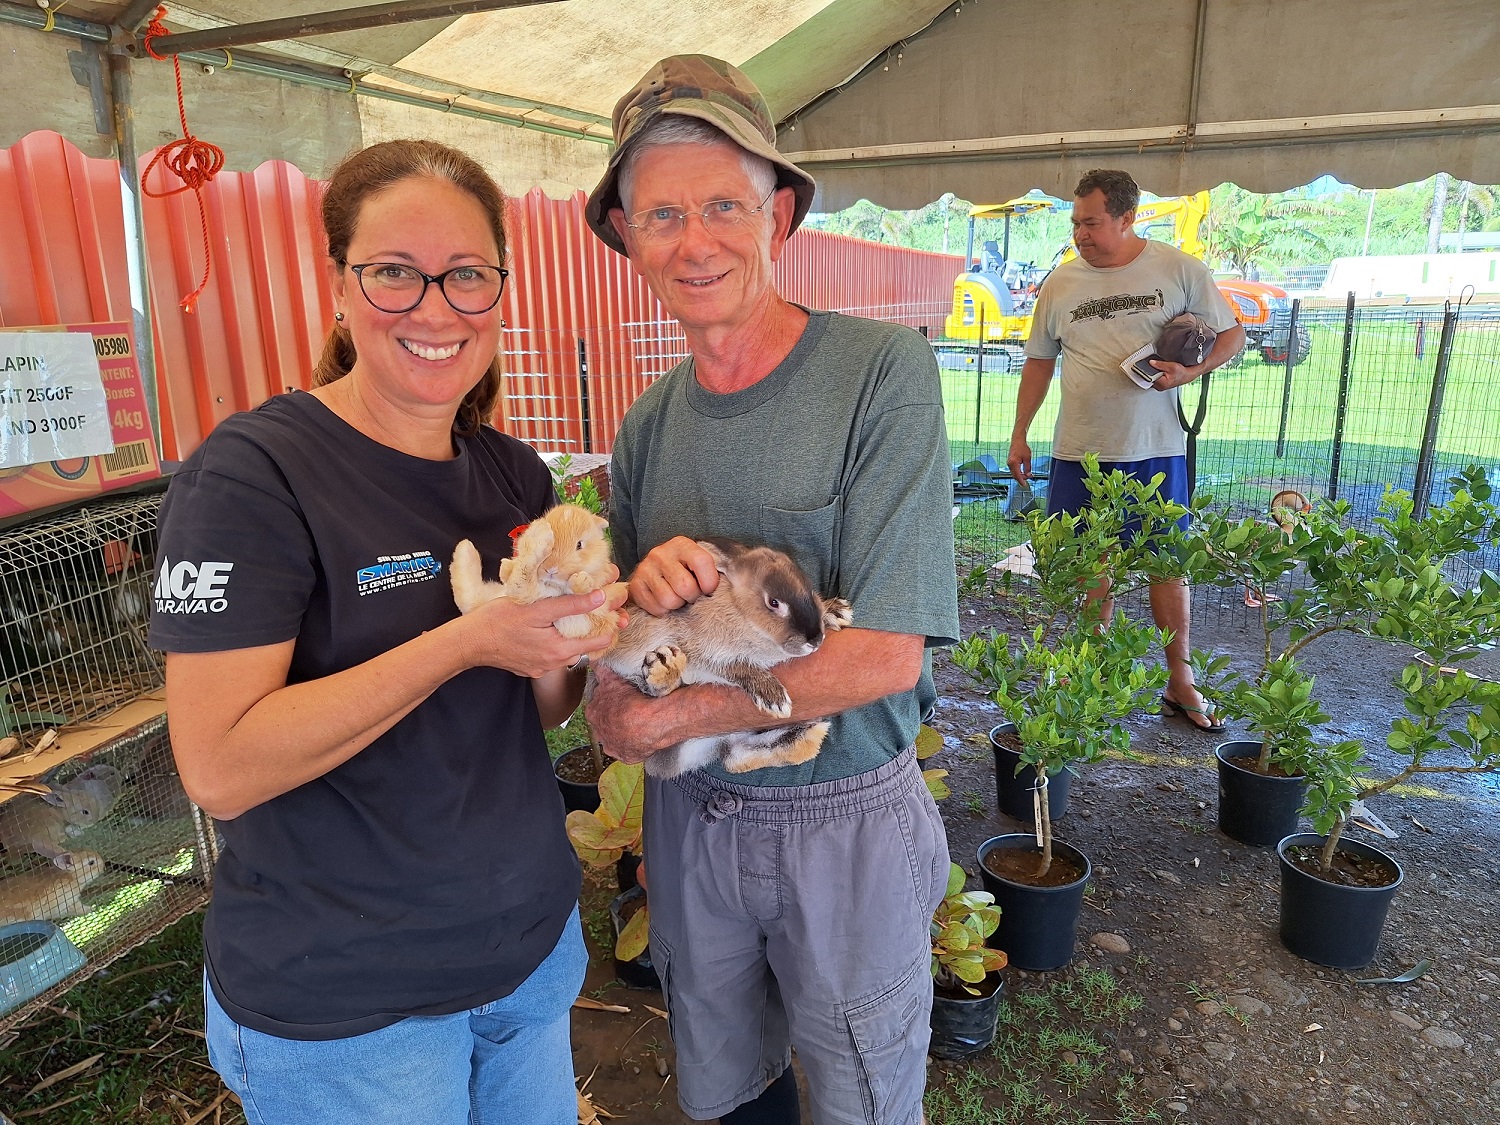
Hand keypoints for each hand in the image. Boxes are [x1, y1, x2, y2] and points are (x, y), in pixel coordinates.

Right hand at [460, 587, 626, 678]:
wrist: (468, 642)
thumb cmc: (499, 621)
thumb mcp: (537, 608)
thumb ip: (570, 605)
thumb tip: (600, 597)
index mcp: (559, 651)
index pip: (599, 642)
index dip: (611, 625)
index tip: (618, 610)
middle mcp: (553, 665)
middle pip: (584, 647)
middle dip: (596, 628)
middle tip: (606, 610)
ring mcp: (540, 668)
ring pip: (567, 650)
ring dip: (576, 634)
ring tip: (583, 615)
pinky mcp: (529, 667)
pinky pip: (551, 654)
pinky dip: (558, 641)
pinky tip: (555, 627)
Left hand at [585, 664, 671, 763]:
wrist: (649, 723)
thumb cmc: (632, 701)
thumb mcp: (613, 680)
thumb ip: (601, 671)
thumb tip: (592, 660)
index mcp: (593, 713)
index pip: (596, 707)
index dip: (608, 702)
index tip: (618, 700)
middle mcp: (599, 732)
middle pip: (603, 723)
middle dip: (613, 718)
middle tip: (629, 710)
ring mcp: (611, 745)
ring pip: (615, 738)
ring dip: (623, 732)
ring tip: (637, 724)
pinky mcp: (625, 756)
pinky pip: (628, 750)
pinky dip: (634, 744)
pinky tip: (642, 737)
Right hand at [628, 536, 718, 615]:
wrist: (655, 570)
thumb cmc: (685, 569)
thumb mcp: (699, 562)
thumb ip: (714, 569)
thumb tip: (736, 585)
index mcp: (682, 544)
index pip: (701, 562)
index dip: (709, 582)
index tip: (709, 589)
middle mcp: (661, 553)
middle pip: (685, 586)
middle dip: (692, 596)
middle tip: (690, 594)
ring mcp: (646, 569)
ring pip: (669, 600)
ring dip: (677, 605)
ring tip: (677, 597)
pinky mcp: (636, 585)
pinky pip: (656, 608)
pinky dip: (663, 610)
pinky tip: (664, 601)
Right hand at [1007, 437, 1032, 485]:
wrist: (1017, 441)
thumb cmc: (1022, 448)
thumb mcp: (1027, 458)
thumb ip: (1028, 468)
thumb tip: (1028, 475)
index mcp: (1013, 463)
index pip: (1017, 475)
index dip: (1021, 481)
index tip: (1025, 485)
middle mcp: (1010, 464)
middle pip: (1015, 475)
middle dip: (1022, 478)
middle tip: (1030, 477)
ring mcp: (1009, 464)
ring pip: (1014, 473)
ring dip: (1021, 475)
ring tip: (1028, 474)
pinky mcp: (1010, 463)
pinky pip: (1014, 470)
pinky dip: (1019, 472)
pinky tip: (1024, 472)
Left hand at [1147, 359, 1197, 390]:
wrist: (1188, 375)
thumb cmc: (1182, 373)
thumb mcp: (1171, 366)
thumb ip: (1160, 364)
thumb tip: (1151, 362)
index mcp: (1161, 383)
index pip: (1148, 377)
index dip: (1146, 370)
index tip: (1143, 366)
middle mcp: (1160, 387)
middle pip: (1149, 378)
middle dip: (1150, 371)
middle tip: (1153, 366)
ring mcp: (1160, 387)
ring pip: (1152, 379)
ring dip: (1153, 373)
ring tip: (1158, 369)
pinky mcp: (1161, 385)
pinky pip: (1155, 379)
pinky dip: (1156, 375)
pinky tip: (1160, 372)